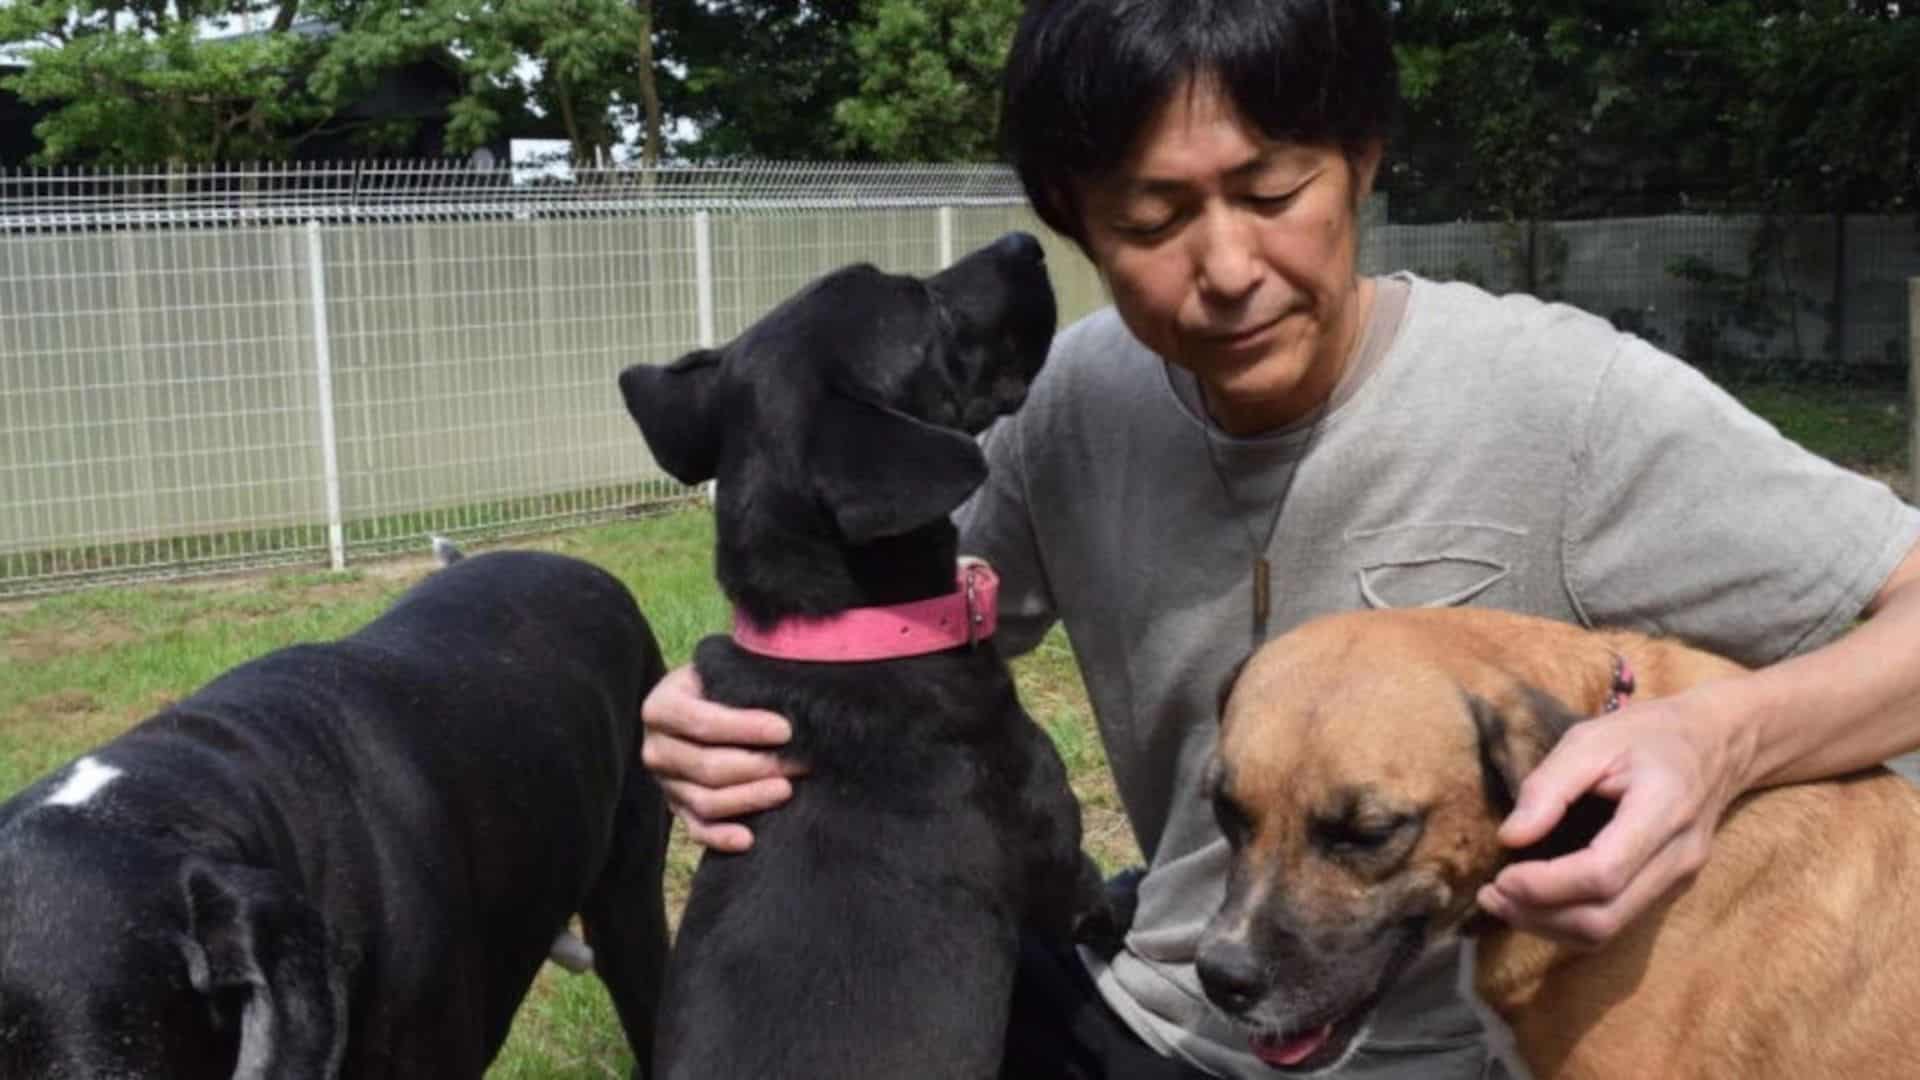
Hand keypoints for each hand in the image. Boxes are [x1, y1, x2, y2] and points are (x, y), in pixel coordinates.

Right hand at [640, 664, 802, 851]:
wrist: (702, 705)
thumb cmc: (721, 686)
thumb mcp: (722, 672)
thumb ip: (742, 678)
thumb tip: (787, 690)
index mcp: (660, 707)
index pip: (703, 723)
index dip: (746, 728)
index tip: (786, 730)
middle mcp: (655, 748)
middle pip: (707, 767)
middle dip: (759, 767)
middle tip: (800, 763)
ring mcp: (665, 783)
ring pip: (705, 801)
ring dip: (750, 799)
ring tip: (787, 790)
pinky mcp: (678, 809)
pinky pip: (697, 830)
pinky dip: (721, 838)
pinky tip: (749, 838)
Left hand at [1475, 688, 1748, 946]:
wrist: (1718, 743)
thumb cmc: (1650, 734)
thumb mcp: (1593, 738)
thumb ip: (1549, 786)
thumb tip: (1510, 837)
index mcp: (1663, 810)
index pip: (1603, 873)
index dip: (1545, 886)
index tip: (1500, 877)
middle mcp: (1678, 857)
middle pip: (1604, 916)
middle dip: (1538, 915)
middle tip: (1489, 895)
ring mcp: (1678, 879)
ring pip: (1609, 929)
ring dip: (1548, 925)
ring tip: (1502, 901)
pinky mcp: (1669, 888)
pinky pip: (1617, 921)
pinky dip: (1569, 920)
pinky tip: (1535, 900)